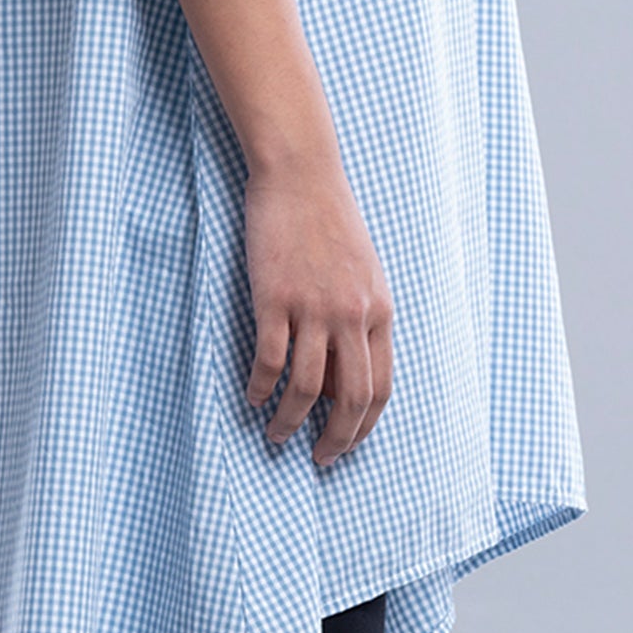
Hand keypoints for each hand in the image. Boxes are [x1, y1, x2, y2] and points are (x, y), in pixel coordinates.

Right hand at [243, 159, 394, 467]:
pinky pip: (269, 359)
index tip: (346, 444)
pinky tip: (252, 398)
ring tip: (276, 434)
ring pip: (306, 387)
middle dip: (336, 437)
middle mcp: (351, 314)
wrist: (301, 174)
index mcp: (378, 310)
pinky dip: (260, 387)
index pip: (379, 386)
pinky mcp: (274, 298)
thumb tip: (341, 379)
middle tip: (319, 458)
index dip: (363, 425)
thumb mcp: (363, 274)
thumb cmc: (330, 222)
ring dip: (290, 421)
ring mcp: (313, 307)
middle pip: (350, 397)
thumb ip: (360, 322)